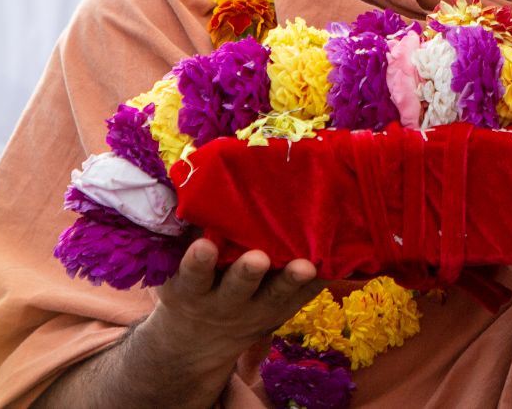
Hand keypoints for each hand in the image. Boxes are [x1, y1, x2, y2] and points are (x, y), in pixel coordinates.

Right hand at [35, 240, 326, 408]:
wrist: (197, 339)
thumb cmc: (188, 279)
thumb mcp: (172, 263)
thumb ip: (184, 227)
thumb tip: (190, 174)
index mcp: (190, 288)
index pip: (192, 275)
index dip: (198, 262)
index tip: (204, 246)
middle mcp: (224, 302)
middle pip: (237, 288)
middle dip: (247, 273)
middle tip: (258, 258)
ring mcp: (257, 309)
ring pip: (276, 296)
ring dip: (291, 280)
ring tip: (306, 265)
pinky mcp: (283, 311)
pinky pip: (303, 297)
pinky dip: (318, 280)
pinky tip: (339, 263)